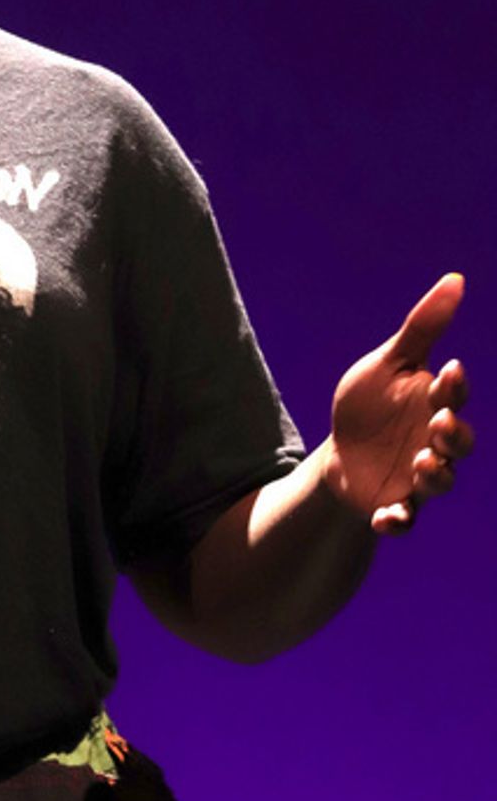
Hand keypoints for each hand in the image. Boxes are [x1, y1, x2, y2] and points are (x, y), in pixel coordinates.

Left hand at [326, 273, 473, 534]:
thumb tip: (456, 279)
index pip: (454, 394)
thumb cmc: (370, 401)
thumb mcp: (389, 362)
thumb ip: (422, 327)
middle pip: (459, 442)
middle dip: (455, 435)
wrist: (341, 449)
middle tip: (440, 423)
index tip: (447, 369)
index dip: (454, 385)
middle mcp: (435, 442)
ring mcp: (418, 475)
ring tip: (422, 463)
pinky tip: (384, 518)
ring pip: (440, 481)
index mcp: (434, 403)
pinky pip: (404, 518)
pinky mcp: (396, 503)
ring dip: (436, 475)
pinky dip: (397, 521)